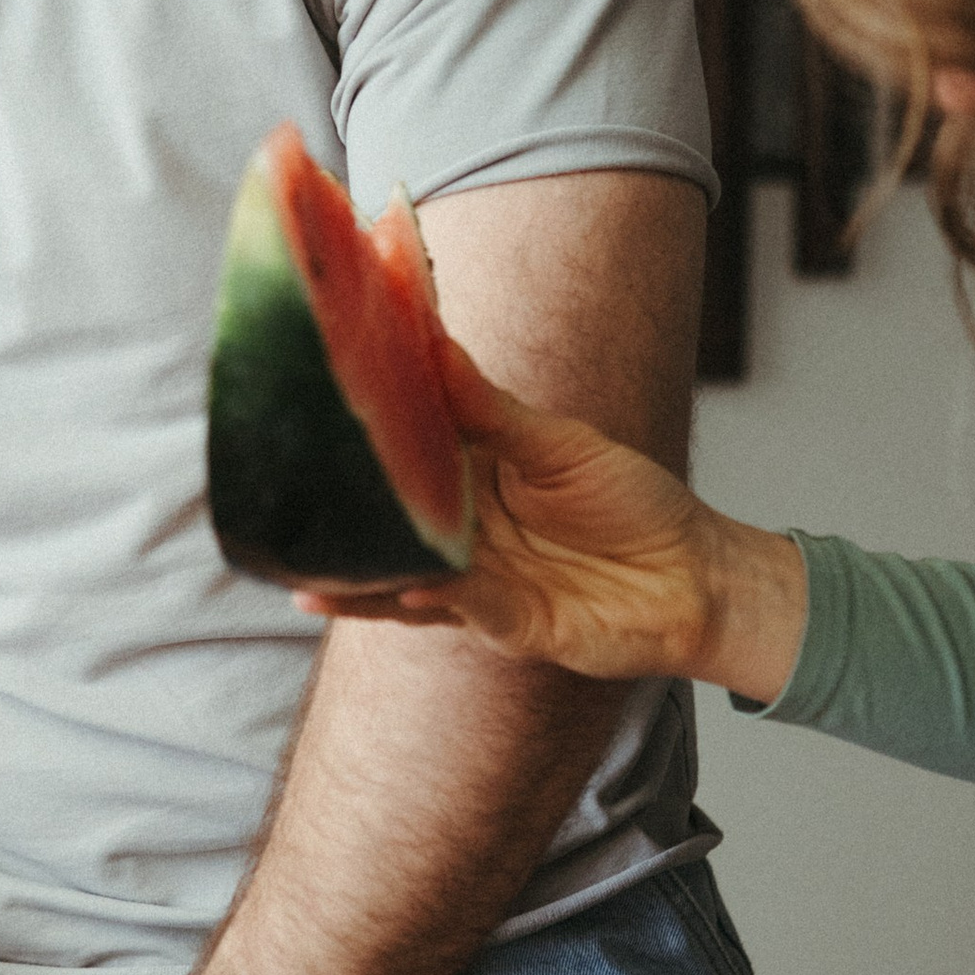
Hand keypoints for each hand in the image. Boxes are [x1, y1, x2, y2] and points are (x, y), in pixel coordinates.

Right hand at [295, 340, 804, 696]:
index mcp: (470, 476)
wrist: (694, 575)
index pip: (403, 452)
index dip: (359, 435)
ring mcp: (479, 582)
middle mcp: (462, 532)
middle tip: (280, 500)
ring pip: (405, 577)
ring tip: (306, 571)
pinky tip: (398, 590)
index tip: (312, 403)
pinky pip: (459, 610)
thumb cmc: (633, 503)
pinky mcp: (508, 624)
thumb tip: (434, 349)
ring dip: (359, 577)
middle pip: (391, 521)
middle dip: (339, 517)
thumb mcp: (561, 443)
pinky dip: (428, 599)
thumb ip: (491, 410)